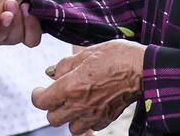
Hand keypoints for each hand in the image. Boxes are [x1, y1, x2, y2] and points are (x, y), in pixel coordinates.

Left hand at [31, 41, 145, 134]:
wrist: (142, 69)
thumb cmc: (116, 56)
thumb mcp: (87, 52)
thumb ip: (66, 65)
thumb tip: (52, 73)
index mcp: (70, 86)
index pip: (42, 101)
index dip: (37, 95)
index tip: (40, 90)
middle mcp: (79, 105)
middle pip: (53, 119)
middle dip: (52, 108)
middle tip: (58, 96)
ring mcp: (93, 114)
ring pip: (70, 128)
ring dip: (69, 117)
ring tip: (74, 103)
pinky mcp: (106, 118)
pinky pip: (90, 127)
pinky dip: (86, 120)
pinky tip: (90, 106)